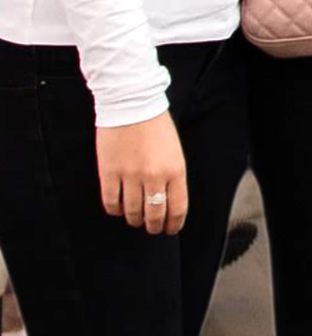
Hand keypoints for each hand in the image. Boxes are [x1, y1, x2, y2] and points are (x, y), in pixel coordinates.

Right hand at [96, 111, 186, 233]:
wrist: (132, 105)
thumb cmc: (156, 127)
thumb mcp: (174, 152)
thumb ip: (172, 177)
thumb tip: (167, 201)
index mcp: (176, 170)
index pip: (177, 208)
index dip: (173, 224)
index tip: (170, 230)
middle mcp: (154, 176)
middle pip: (154, 214)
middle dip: (153, 226)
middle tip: (151, 229)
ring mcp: (130, 176)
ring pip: (132, 212)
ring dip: (134, 220)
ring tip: (135, 220)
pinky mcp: (109, 173)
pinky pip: (111, 202)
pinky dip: (115, 211)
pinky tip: (118, 209)